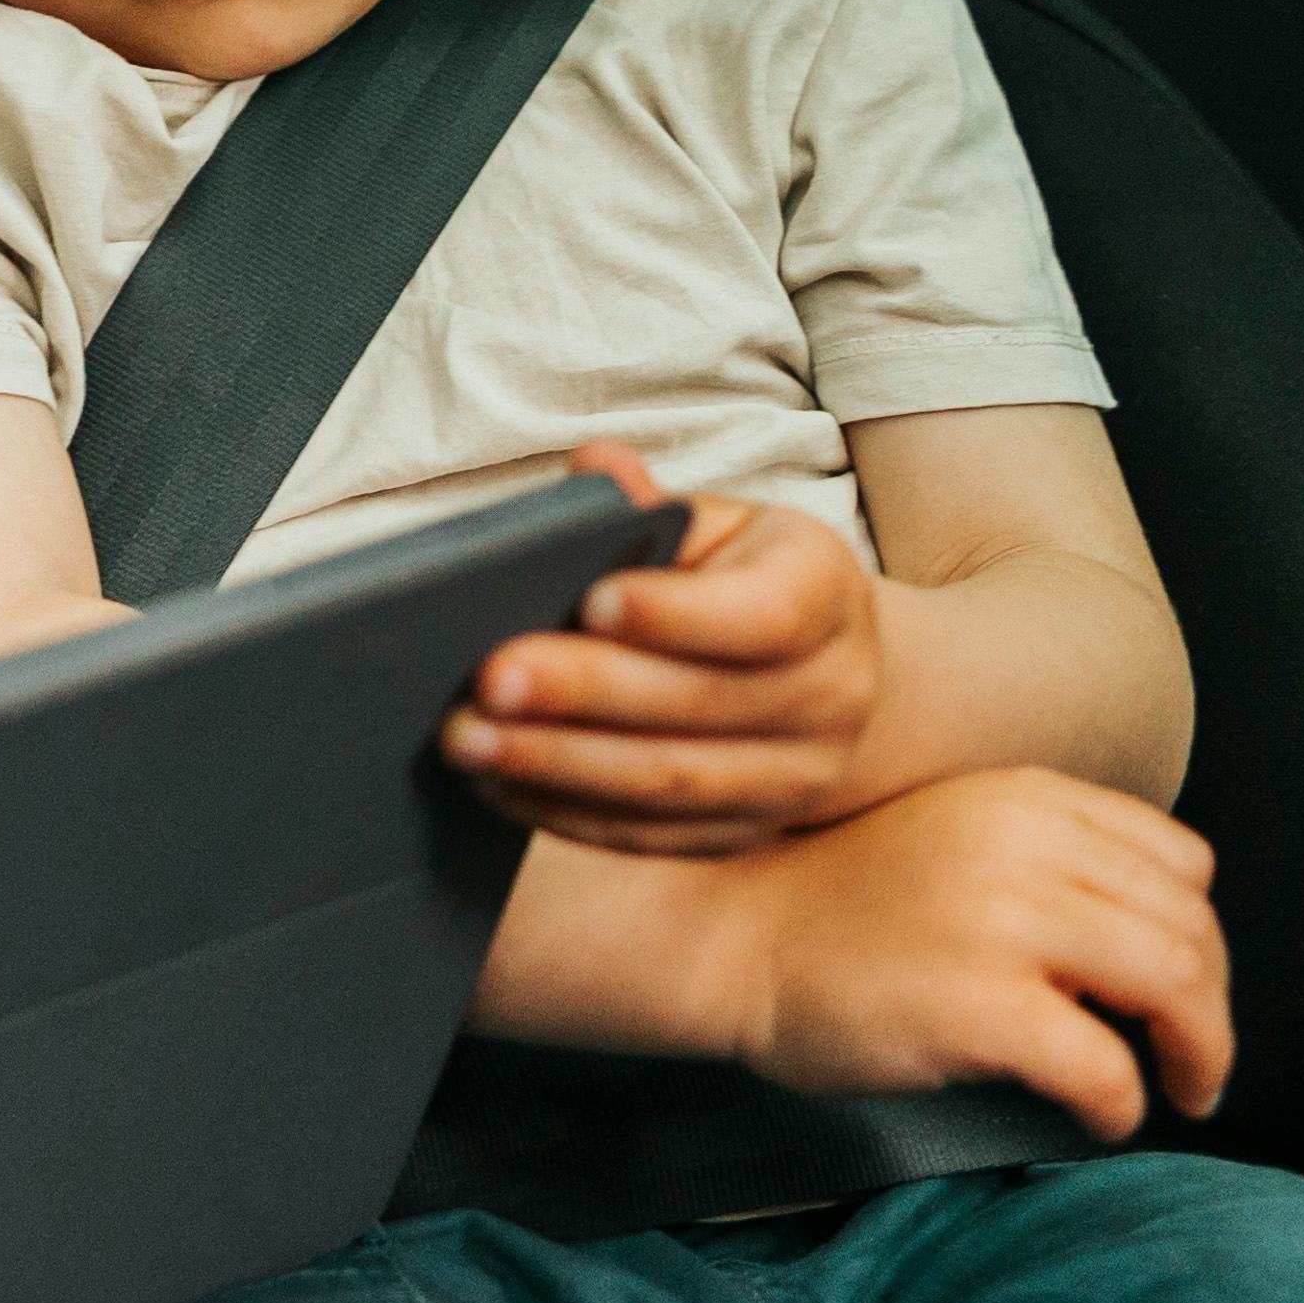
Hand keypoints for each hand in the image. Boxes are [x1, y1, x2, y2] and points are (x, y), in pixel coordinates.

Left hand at [436, 442, 885, 854]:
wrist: (814, 671)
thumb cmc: (737, 576)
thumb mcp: (714, 525)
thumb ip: (650, 503)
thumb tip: (596, 468)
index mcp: (825, 591)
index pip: (764, 612)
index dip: (677, 613)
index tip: (591, 601)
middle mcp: (832, 691)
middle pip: (700, 704)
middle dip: (584, 695)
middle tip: (488, 679)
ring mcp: (796, 775)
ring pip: (670, 781)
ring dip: (558, 765)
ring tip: (471, 739)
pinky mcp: (745, 832)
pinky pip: (650, 834)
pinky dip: (567, 812)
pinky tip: (498, 782)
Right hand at [721, 768, 1232, 1142]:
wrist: (731, 939)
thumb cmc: (839, 909)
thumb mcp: (957, 837)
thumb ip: (1050, 860)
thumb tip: (1159, 942)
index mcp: (1027, 798)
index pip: (1182, 861)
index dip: (1198, 935)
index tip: (1178, 992)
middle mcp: (1026, 843)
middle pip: (1191, 927)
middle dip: (1211, 1010)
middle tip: (1194, 1063)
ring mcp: (1003, 921)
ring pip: (1173, 985)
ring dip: (1196, 1054)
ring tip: (1174, 1091)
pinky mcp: (978, 1006)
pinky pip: (1104, 1066)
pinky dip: (1123, 1105)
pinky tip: (1098, 1118)